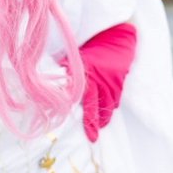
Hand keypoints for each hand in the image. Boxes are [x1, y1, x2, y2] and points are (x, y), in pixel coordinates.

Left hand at [77, 22, 137, 141]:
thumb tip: (51, 83)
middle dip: (96, 124)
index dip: (86, 119)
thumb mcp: (76, 56)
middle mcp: (102, 82)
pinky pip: (117, 98)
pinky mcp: (121, 82)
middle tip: (93, 138)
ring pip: (110, 106)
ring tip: (99, 127)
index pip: (87, 102)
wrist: (117, 34)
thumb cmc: (92, 44)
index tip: (86, 132)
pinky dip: (113, 106)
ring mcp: (113, 83)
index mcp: (89, 76)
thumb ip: (65, 70)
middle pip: (99, 108)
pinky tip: (108, 111)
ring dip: (104, 117)